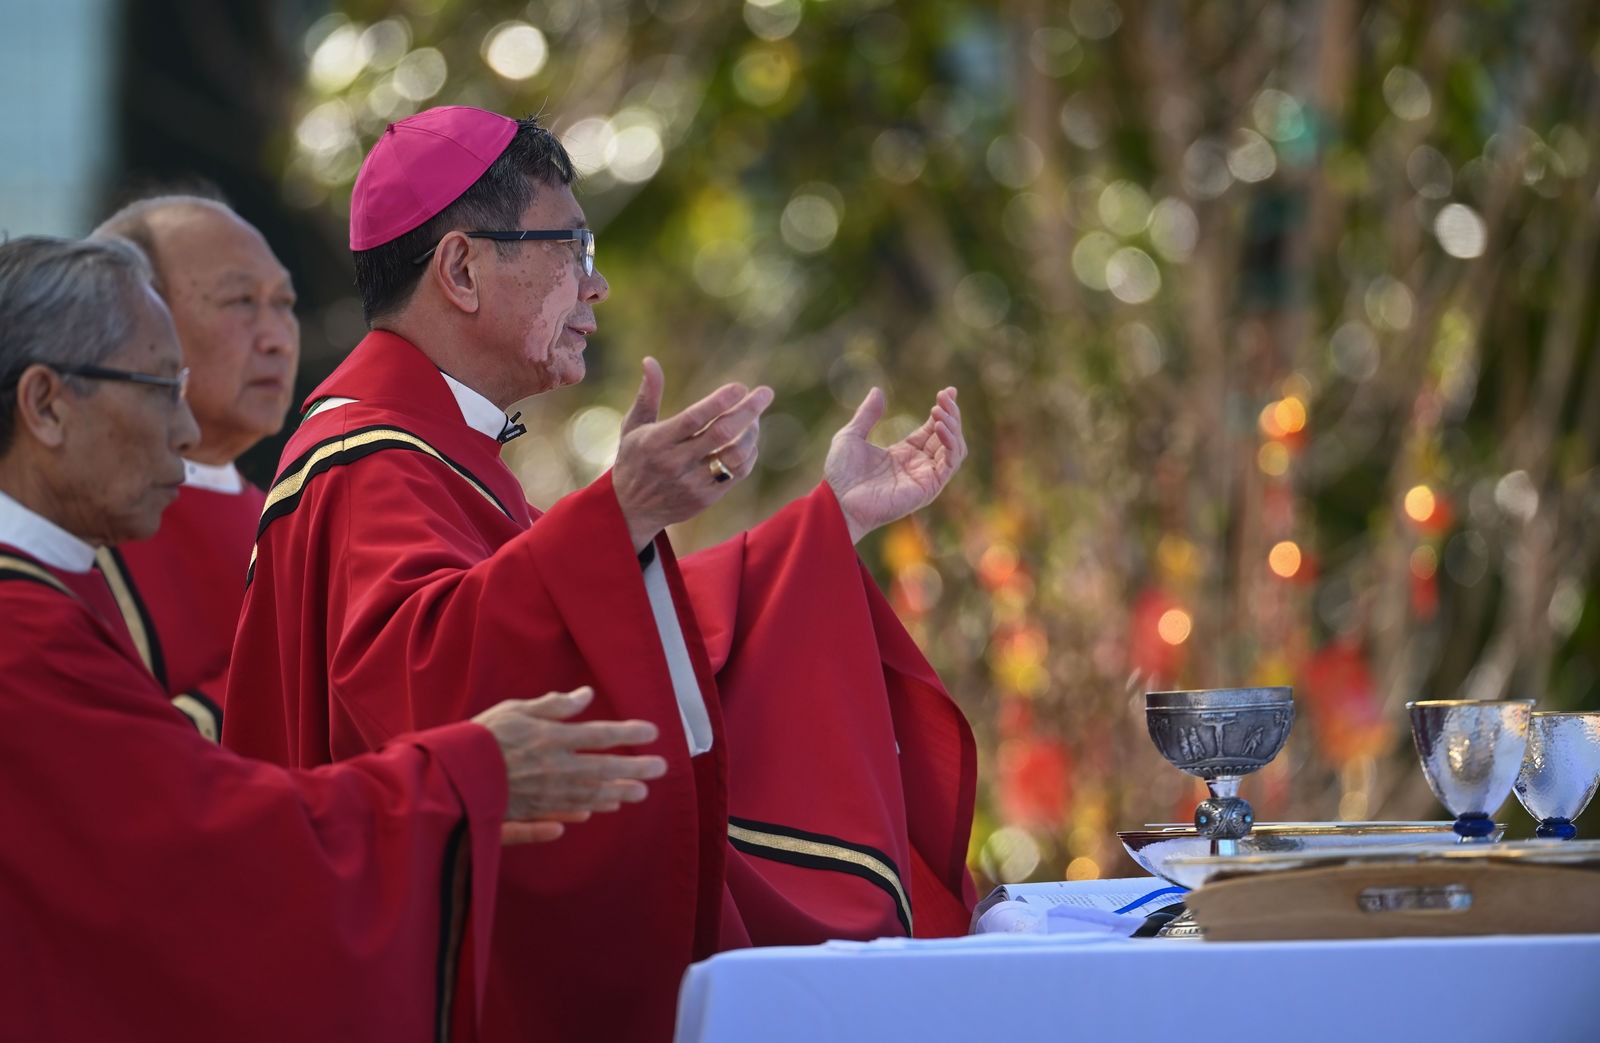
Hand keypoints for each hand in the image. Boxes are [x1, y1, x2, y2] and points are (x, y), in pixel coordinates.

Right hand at [472, 687, 666, 845]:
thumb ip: (552, 705)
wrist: (444, 776)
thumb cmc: (478, 737)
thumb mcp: (514, 709)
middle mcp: (554, 769)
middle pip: (603, 769)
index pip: (599, 735)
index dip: (628, 733)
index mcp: (551, 739)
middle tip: (661, 769)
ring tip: (638, 794)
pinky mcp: (527, 814)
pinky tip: (592, 815)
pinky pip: (559, 816)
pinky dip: (579, 814)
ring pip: (588, 796)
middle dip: (635, 769)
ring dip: (615, 794)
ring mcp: (543, 796)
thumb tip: (586, 695)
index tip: (653, 732)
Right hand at [611, 357, 773, 550]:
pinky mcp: (705, 498)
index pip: (694, 418)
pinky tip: (749, 441)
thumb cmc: (634, 460)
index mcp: (657, 441)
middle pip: (722, 434)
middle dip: (748, 410)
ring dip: (752, 433)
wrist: (631, 511)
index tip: (740, 387)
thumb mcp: (633, 427)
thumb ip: (647, 395)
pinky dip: (749, 454)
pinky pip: (737, 473)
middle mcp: (675, 462)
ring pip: (735, 455)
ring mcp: (692, 483)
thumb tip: (650, 360)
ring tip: (756, 419)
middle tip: (765, 393)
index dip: (719, 401)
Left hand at [824, 387, 965, 543]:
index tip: (947, 391)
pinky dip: (950, 445)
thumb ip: (866, 415)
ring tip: (940, 411)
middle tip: (945, 396)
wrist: (837, 501)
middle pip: (948, 437)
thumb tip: (877, 390)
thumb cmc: (841, 475)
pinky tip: (939, 427)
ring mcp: (924, 478)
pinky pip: (949, 465)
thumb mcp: (851, 436)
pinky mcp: (927, 489)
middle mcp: (918, 465)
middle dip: (951, 414)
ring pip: (954, 450)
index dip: (943, 410)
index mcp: (904, 454)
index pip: (933, 430)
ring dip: (953, 428)